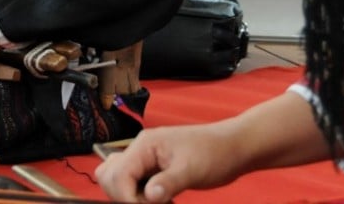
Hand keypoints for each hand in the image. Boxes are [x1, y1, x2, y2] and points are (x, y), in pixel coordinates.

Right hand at [95, 123, 243, 202]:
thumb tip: (148, 197)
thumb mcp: (192, 170)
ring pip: (118, 179)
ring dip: (131, 196)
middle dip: (125, 196)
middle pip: (110, 176)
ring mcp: (145, 159)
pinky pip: (133, 183)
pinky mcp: (152, 169)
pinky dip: (139, 196)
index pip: (117, 174)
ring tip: (156, 202)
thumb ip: (168, 183)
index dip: (127, 197)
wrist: (232, 147)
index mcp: (144, 145)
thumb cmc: (215, 153)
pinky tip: (160, 200)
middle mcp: (139, 150)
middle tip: (151, 203)